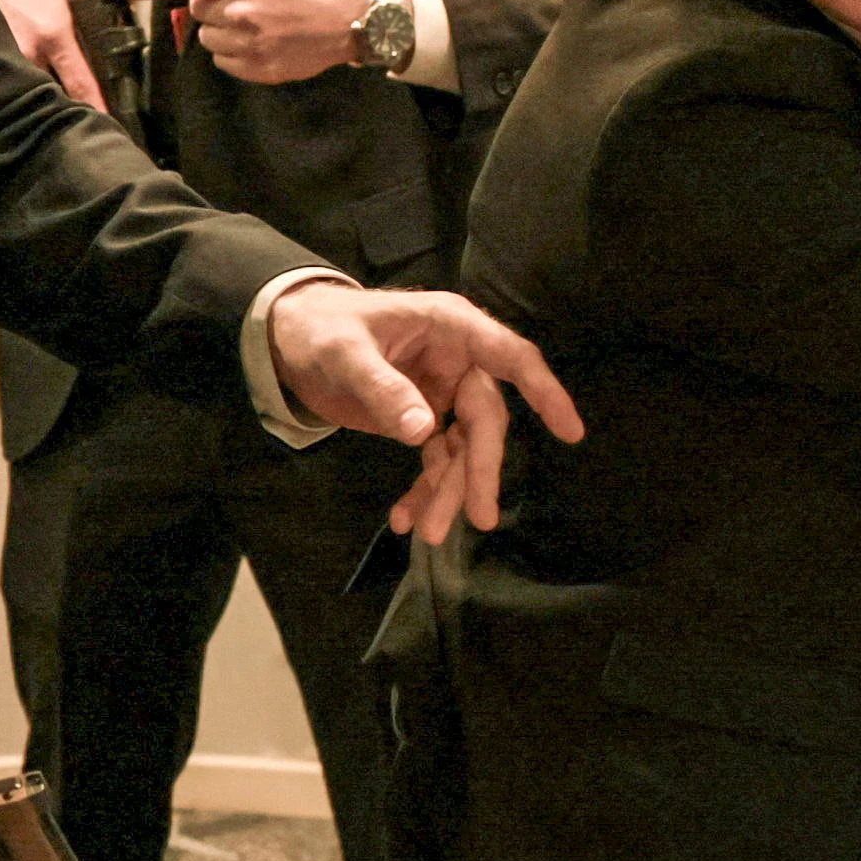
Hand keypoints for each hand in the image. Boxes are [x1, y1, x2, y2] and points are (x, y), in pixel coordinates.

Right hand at [0, 0, 106, 110]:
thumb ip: (90, 15)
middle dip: (69, 106)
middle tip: (84, 115)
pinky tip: (30, 90)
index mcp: (55, 34)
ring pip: (35, 92)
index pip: (80, 82)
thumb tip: (115, 32)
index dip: (96, 106)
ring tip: (56, 105)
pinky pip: (17, 83)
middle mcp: (32, 51)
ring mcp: (10, 58)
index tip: (107, 122)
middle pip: (57, 95)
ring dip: (46, 98)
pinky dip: (26, 88)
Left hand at [127, 0, 376, 84]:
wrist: (349, 16)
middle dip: (210, 4)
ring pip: (207, 38)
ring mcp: (251, 42)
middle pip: (197, 10)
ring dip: (220, 29)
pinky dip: (233, 52)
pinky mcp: (259, 68)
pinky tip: (259, 41)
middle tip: (242, 0)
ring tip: (253, 22)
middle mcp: (244, 10)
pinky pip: (223, 61)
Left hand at [265, 283, 585, 540]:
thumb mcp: (344, 354)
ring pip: (462, 448)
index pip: (511, 358)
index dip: (544, 393)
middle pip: (485, 420)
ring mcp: (442, 391)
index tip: (570, 431)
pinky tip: (404, 520)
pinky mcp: (423, 417)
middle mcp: (456, 360)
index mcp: (450, 328)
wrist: (290, 340)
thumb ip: (383, 389)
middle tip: (476, 519)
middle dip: (478, 470)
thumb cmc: (321, 330)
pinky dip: (424, 491)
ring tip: (428, 533)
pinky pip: (436, 460)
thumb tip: (422, 432)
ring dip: (448, 491)